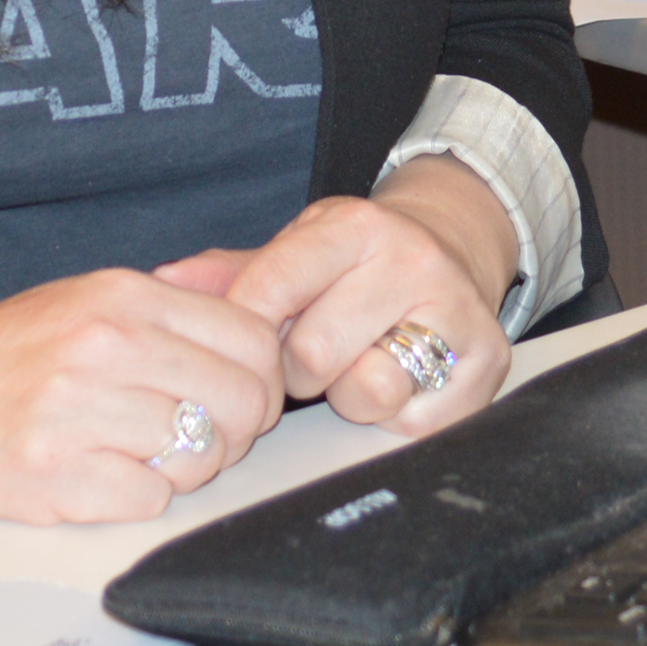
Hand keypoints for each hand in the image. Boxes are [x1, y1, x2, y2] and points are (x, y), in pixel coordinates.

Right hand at [0, 267, 287, 523]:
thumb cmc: (3, 353)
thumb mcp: (89, 299)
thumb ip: (172, 310)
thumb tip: (265, 326)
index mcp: (124, 296)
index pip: (252, 338)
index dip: (263, 377)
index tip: (244, 395)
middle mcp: (107, 346)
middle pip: (243, 401)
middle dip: (238, 430)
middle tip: (205, 437)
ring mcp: (78, 414)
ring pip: (203, 455)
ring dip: (188, 468)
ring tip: (146, 456)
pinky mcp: (53, 480)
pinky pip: (151, 499)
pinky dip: (141, 497)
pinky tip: (108, 479)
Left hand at [165, 161, 514, 434]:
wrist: (454, 252)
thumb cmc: (357, 267)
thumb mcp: (297, 253)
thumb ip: (231, 274)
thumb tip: (161, 282)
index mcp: (355, 226)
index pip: (267, 292)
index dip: (247, 331)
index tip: (252, 340)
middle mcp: (411, 258)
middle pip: (311, 355)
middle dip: (301, 370)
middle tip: (319, 353)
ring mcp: (455, 308)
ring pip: (366, 390)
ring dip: (351, 393)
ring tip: (360, 362)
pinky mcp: (485, 361)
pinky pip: (410, 419)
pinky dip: (397, 414)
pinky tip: (400, 379)